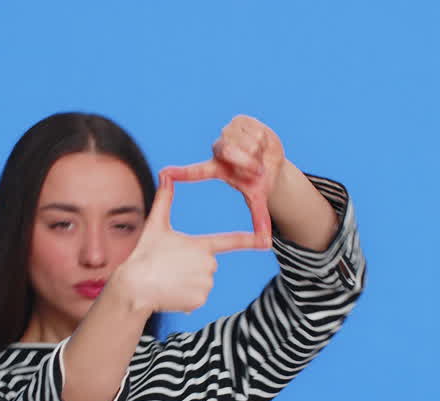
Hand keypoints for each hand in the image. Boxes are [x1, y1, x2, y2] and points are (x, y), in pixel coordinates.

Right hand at [115, 172, 259, 313]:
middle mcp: (208, 264)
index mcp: (201, 245)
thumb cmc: (144, 254)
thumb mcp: (156, 225)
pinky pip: (197, 298)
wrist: (134, 286)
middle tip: (171, 267)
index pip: (230, 241)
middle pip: (208, 264)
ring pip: (202, 282)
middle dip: (192, 266)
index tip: (266, 240)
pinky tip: (171, 292)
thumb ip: (164, 200)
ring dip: (188, 283)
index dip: (250, 240)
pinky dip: (185, 297)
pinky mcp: (199, 300)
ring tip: (169, 280)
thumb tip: (164, 174)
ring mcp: (205, 284)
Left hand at [161, 115, 285, 248]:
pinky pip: (254, 131)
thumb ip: (260, 218)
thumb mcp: (257, 197)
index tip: (165, 173)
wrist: (274, 159)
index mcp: (217, 168)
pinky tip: (263, 144)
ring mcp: (228, 133)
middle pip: (231, 153)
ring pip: (245, 142)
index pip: (197, 171)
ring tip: (259, 156)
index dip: (182, 172)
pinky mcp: (240, 120)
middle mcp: (219, 150)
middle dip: (248, 163)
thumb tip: (266, 242)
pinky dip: (263, 140)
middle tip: (257, 170)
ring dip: (258, 152)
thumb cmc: (259, 179)